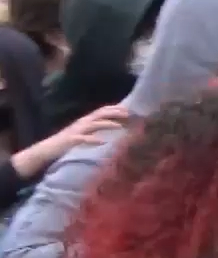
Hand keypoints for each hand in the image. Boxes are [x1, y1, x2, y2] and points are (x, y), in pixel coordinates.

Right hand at [12, 104, 127, 177]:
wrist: (49, 148)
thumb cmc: (69, 140)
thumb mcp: (84, 131)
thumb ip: (95, 127)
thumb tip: (113, 125)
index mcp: (85, 120)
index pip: (101, 110)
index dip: (114, 108)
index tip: (128, 109)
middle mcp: (82, 122)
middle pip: (99, 114)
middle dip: (114, 113)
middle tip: (128, 114)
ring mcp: (76, 131)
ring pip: (93, 124)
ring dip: (107, 124)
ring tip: (119, 127)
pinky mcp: (71, 140)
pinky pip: (84, 139)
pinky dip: (93, 139)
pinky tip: (102, 141)